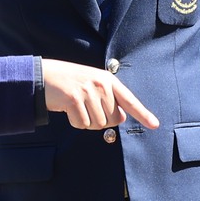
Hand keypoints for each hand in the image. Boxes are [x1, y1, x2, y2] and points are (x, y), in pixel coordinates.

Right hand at [41, 60, 158, 131]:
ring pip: (97, 124)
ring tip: (77, 106)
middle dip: (101, 120)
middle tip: (87, 108)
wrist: (44, 76)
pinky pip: (82, 124)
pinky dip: (75, 122)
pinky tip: (68, 109)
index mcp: (108, 80)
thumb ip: (108, 98)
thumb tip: (120, 118)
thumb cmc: (70, 82)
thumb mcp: (93, 84)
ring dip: (86, 121)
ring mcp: (87, 91)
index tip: (155, 125)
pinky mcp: (74, 100)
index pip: (129, 100)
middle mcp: (101, 85)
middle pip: (113, 120)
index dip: (143, 114)